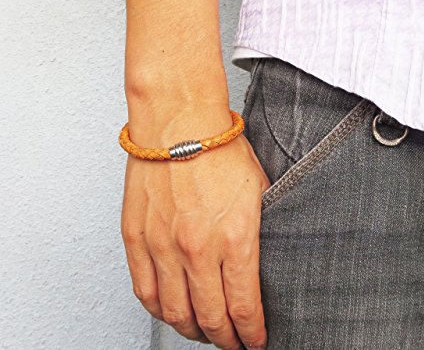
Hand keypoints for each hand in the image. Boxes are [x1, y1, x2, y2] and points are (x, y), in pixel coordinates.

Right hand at [121, 111, 269, 349]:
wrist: (179, 122)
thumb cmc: (219, 148)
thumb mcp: (259, 190)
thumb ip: (259, 232)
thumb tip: (259, 263)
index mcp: (234, 238)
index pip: (243, 307)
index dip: (251, 334)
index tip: (255, 341)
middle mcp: (196, 249)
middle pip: (210, 318)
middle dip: (225, 340)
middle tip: (232, 342)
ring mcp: (162, 245)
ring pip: (175, 312)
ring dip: (192, 330)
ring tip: (203, 331)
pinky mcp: (136, 237)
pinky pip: (144, 290)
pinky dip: (159, 310)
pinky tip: (171, 312)